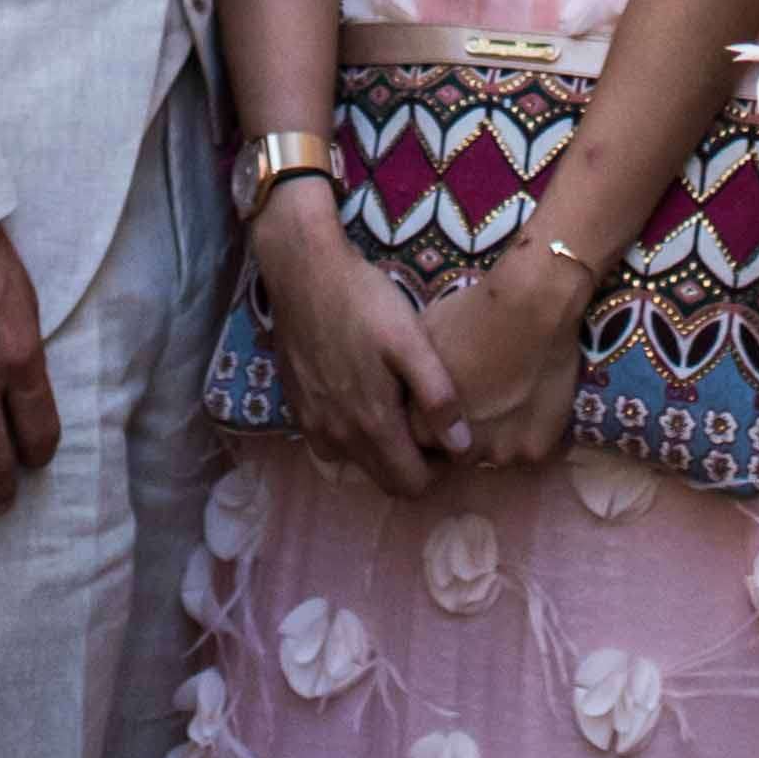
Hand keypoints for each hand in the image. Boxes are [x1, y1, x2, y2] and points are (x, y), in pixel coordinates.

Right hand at [250, 200, 460, 497]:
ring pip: (358, 463)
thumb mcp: (410, 341)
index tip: (450, 438)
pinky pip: (332, 443)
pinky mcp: (296, 409)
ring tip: (399, 405)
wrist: (303, 271)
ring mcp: (312, 425)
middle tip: (430, 421)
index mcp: (371, 424)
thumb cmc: (363, 301)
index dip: (439, 470)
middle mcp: (338, 437)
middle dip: (414, 463)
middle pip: (385, 480)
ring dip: (383, 450)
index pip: (412, 486)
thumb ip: (437, 397)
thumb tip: (462, 448)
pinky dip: (354, 434)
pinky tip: (364, 395)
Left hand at [420, 246, 595, 475]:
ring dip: (499, 433)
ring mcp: (501, 454)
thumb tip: (409, 396)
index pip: (425, 440)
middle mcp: (461, 452)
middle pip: (461, 452)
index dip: (436, 419)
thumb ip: (413, 383)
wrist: (532, 306)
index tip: (451, 395)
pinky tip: (531, 397)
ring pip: (496, 452)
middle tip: (484, 393)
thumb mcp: (422, 345)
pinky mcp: (536, 452)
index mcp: (425, 429)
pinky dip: (528, 429)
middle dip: (468, 430)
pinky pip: (527, 447)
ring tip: (510, 393)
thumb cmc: (470, 317)